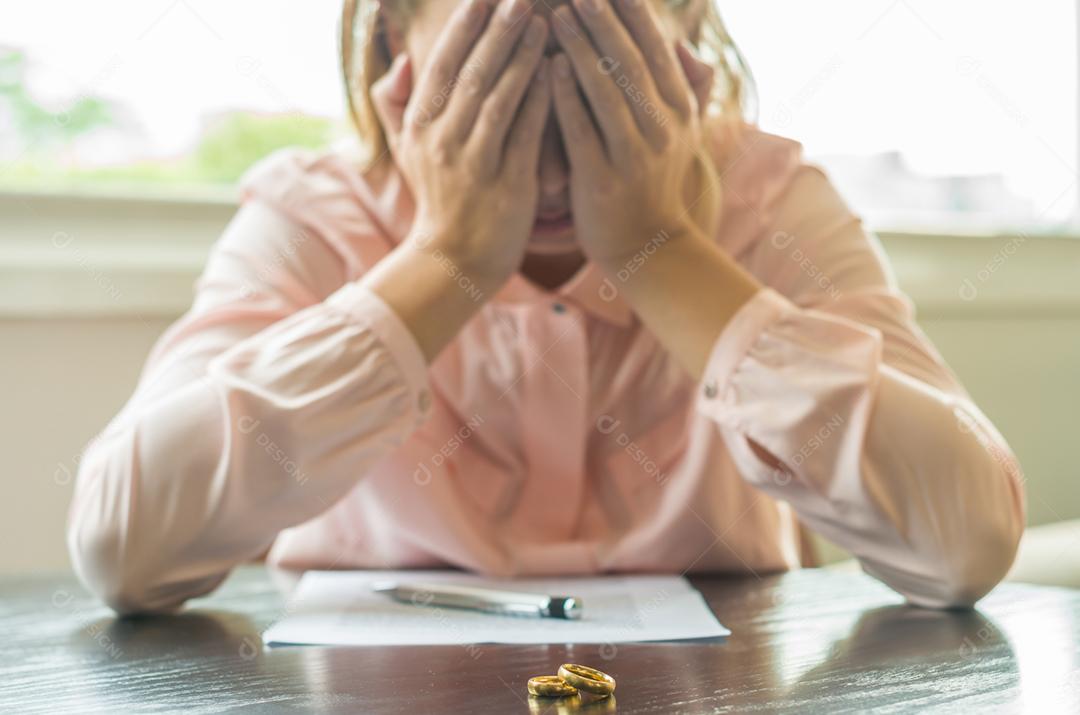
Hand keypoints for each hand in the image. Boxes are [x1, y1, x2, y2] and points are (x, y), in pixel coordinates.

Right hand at [371, 0, 550, 289]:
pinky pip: (525, 134)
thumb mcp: (405, 151)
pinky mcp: (507, 184)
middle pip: (472, 74)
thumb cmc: (438, 200)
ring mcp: (475, 163)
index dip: (463, 27)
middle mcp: (444, 140)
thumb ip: (395, 103)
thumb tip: (402, 62)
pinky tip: (556, 73)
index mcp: (421, 126)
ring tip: (544, 23)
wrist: (454, 261)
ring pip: (499, 99)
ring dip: (522, 58)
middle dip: (497, 31)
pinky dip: (539, 102)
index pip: (441, 65)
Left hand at [549, 0, 717, 267]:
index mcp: (680, 107)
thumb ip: (682, 86)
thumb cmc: (654, 179)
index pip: (654, 45)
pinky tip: (546, 67)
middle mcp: (663, 125)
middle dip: (601, 18)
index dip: (631, 9)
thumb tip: (681, 43)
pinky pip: (582, 130)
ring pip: (606, 90)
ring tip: (554, 15)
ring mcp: (636, 153)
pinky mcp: (605, 179)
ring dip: (579, 48)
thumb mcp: (681, 131)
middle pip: (630, 60)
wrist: (647, 245)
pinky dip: (565, 96)